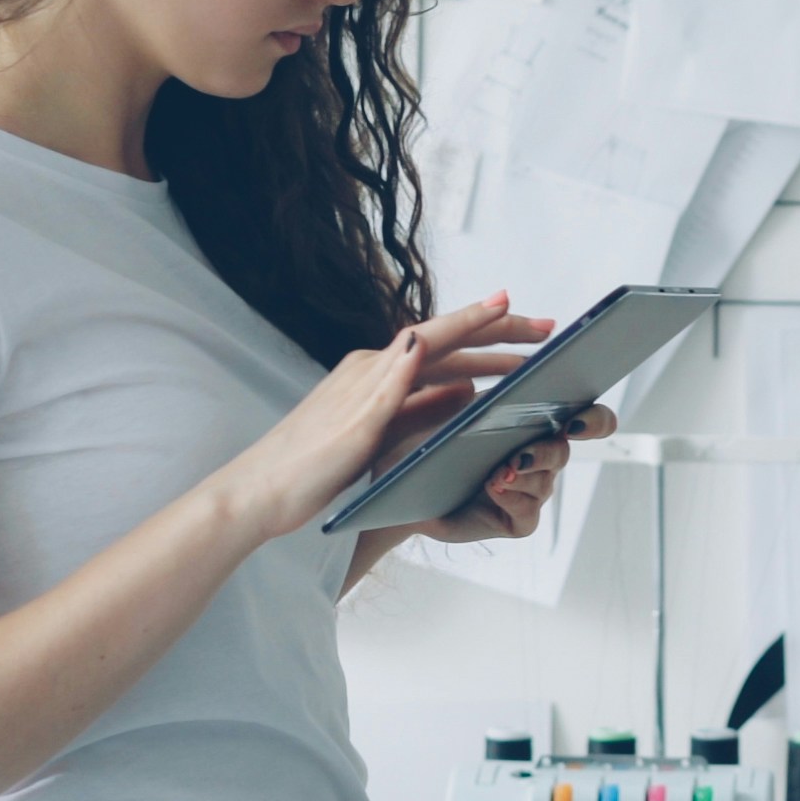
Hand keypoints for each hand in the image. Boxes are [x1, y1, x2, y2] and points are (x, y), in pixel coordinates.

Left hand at [206, 294, 553, 542]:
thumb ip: (391, 383)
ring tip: (521, 365)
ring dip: (481, 365)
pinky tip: (470, 396)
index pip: (435, 335)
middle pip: (445, 348)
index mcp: (372, 370)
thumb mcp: (354, 426)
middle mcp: (373, 375)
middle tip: (540, 332)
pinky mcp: (369, 421)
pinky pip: (423, 398)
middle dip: (494, 339)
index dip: (476, 319)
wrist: (259, 497)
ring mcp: (372, 397)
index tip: (512, 302)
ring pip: (439, 373)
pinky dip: (454, 392)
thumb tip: (420, 337)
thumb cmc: (301, 467)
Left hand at [412, 403, 619, 545]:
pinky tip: (493, 487)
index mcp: (535, 424)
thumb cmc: (428, 444)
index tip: (574, 422)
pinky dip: (513, 497)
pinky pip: (528, 509)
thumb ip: (477, 398)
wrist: (403, 487)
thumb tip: (484, 382)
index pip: (585, 419)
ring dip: (525, 473)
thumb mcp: (454, 412)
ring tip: (500, 471)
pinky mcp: (518, 519)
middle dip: (547, 450)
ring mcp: (530, 490)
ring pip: (545, 480)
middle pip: (564, 451)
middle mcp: (539, 457)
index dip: (594, 420)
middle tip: (526, 452)